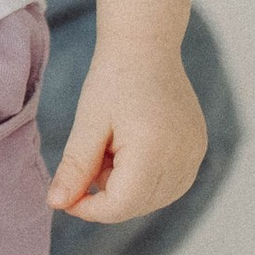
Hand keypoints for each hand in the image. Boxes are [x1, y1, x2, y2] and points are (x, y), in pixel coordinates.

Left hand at [46, 35, 207, 226]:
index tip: (66, 197)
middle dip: (106, 194)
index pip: (120, 206)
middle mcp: (183, 157)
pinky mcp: (198, 149)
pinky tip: (132, 148)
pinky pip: (169, 184)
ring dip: (127, 187)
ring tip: (114, 147)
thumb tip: (56, 204)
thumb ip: (74, 168)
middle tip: (93, 154)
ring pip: (153, 199)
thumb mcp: (88, 123)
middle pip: (136, 206)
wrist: (146, 45)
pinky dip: (145, 178)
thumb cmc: (112, 79)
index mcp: (154, 151)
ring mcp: (195, 154)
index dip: (88, 209)